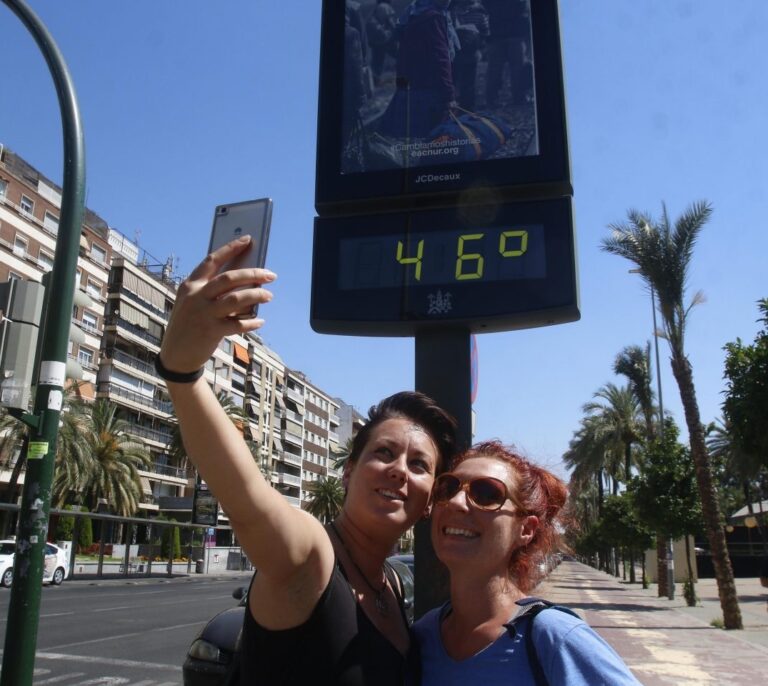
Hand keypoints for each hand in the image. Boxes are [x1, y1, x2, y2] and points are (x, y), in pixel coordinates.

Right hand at [159, 236, 275, 373]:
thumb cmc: (189, 325)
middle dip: (253, 274)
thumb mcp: (193, 303)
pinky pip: (239, 323)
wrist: (175, 356)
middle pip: (229, 278)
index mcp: (190, 285)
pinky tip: (260, 321)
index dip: (231, 248)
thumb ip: (212, 292)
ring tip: (269, 295)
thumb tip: (244, 281)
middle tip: (270, 275)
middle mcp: (196, 296)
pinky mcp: (211, 331)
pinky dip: (252, 322)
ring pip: (237, 298)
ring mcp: (203, 313)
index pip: (212, 260)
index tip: (247, 240)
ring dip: (257, 295)